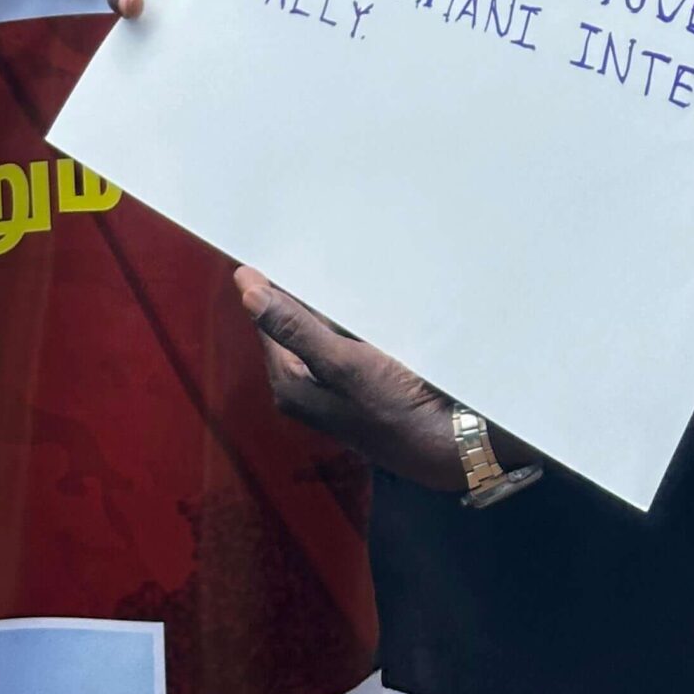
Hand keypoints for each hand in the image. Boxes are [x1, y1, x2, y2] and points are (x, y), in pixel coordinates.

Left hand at [235, 268, 461, 488]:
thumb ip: (294, 328)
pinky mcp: (361, 383)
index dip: (273, 286)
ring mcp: (334, 385)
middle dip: (306, 293)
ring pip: (323, 329)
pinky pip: (348, 340)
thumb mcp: (341, 362)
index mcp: (289, 383)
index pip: (268, 320)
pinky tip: (372, 305)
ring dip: (334, 305)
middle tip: (322, 255)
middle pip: (295, 323)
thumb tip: (246, 290)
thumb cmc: (394, 408)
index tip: (285, 250)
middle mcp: (306, 386)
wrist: (447, 443)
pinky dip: (355, 320)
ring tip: (349, 275)